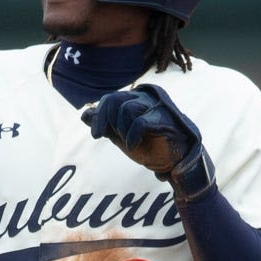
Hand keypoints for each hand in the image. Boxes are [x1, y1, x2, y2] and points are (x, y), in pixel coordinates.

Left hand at [82, 83, 212, 199]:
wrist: (176, 161)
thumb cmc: (151, 147)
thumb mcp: (122, 137)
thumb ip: (106, 125)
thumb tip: (84, 114)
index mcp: (135, 100)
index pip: (110, 99)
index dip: (99, 115)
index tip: (96, 134)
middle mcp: (145, 98)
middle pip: (115, 99)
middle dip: (105, 119)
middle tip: (102, 135)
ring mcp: (155, 106)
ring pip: (126, 108)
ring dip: (122, 129)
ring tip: (129, 142)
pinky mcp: (163, 117)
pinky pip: (140, 122)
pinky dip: (132, 136)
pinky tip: (133, 146)